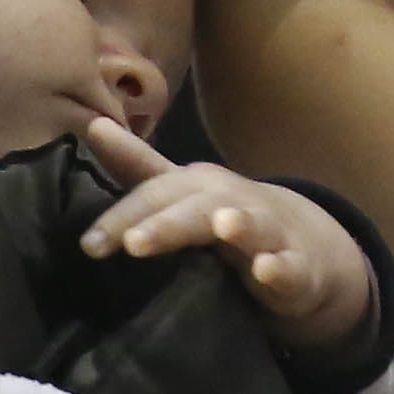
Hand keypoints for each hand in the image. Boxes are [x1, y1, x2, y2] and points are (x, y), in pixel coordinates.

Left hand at [79, 120, 372, 350]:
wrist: (304, 245)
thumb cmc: (225, 216)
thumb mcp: (181, 192)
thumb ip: (137, 165)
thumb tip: (91, 125)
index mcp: (197, 187)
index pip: (154, 195)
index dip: (122, 217)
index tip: (89, 244)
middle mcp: (229, 202)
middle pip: (195, 209)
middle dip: (165, 225)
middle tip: (131, 243)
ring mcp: (266, 232)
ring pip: (250, 225)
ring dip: (238, 224)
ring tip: (223, 225)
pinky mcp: (295, 267)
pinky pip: (289, 267)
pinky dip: (280, 267)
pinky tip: (267, 269)